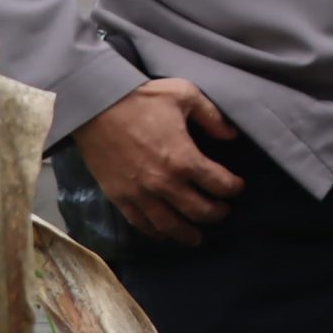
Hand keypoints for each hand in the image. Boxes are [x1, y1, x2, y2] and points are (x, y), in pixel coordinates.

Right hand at [71, 79, 242, 245]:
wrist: (94, 106)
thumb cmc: (142, 98)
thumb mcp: (185, 95)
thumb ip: (212, 117)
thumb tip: (232, 135)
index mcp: (184, 159)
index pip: (220, 185)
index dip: (234, 188)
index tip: (238, 187)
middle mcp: (164, 183)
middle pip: (199, 211)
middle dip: (217, 213)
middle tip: (223, 211)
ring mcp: (140, 194)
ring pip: (170, 226)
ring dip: (188, 234)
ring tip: (198, 237)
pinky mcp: (119, 197)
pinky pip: (141, 223)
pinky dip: (156, 233)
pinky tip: (164, 234)